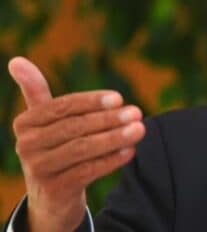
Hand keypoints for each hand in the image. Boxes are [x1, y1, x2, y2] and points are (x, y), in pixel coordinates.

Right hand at [9, 57, 145, 231]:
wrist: (51, 196)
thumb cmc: (53, 147)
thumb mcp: (43, 120)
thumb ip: (35, 90)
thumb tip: (16, 60)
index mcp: (25, 123)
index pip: (62, 107)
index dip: (91, 102)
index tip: (119, 98)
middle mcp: (27, 146)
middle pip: (74, 128)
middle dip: (109, 120)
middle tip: (137, 112)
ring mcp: (39, 169)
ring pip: (82, 149)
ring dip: (114, 138)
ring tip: (139, 129)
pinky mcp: (55, 189)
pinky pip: (88, 171)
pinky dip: (110, 160)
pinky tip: (130, 151)